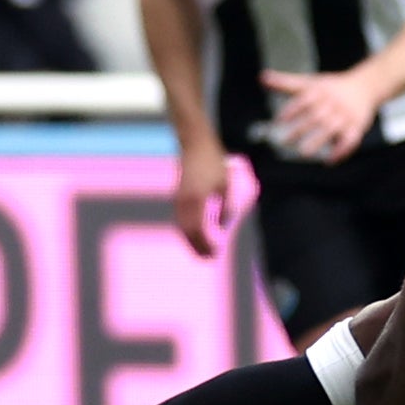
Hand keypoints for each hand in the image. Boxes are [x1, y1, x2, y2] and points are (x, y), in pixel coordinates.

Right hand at [172, 132, 229, 257]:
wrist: (195, 145)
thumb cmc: (213, 163)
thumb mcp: (225, 184)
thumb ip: (226, 205)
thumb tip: (224, 225)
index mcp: (197, 200)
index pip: (199, 230)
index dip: (206, 244)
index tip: (215, 254)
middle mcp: (185, 203)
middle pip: (188, 232)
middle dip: (197, 247)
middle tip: (208, 258)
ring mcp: (179, 199)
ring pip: (182, 227)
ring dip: (191, 240)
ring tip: (201, 251)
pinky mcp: (178, 196)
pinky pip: (180, 219)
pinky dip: (186, 230)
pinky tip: (194, 234)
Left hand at [262, 65, 382, 162]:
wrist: (365, 86)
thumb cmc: (331, 87)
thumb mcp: (309, 82)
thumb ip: (286, 83)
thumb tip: (262, 77)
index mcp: (320, 91)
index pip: (305, 99)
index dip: (292, 109)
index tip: (279, 120)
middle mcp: (333, 103)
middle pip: (316, 116)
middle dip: (301, 129)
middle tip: (283, 142)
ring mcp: (346, 116)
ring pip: (332, 129)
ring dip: (319, 140)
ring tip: (303, 152)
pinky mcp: (357, 127)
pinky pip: (351, 139)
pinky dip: (342, 151)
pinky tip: (330, 161)